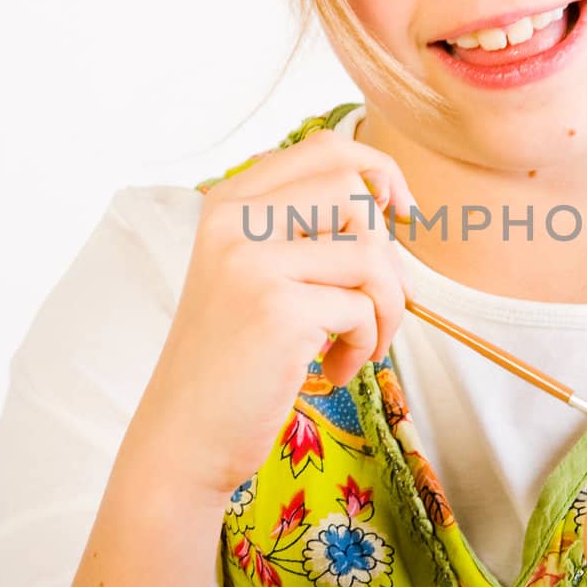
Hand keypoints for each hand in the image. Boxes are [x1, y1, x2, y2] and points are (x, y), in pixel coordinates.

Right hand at [133, 128, 416, 501]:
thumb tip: (389, 203)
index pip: (324, 149)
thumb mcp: (254, 276)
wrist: (184, 437)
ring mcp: (252, 263)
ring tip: (360, 343)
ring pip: (370, 252)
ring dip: (386, 307)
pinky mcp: (277, 310)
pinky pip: (363, 308)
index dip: (379, 171)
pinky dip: (365, 344)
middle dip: (387, 251)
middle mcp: (233, 222)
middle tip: (378, 304)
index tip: (401, 216)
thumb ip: (301, 231)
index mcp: (227, 203)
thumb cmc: (233, 361)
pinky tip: (332, 369)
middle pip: (353, 191)